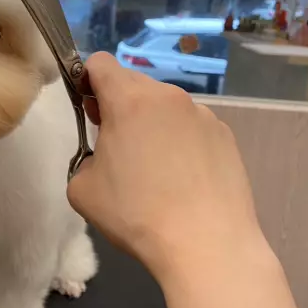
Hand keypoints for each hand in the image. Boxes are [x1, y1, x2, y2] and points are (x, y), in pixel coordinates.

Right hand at [68, 53, 261, 278]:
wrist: (205, 244)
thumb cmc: (135, 214)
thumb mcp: (82, 189)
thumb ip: (85, 157)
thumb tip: (105, 156)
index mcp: (129, 100)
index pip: (100, 63)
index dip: (87, 82)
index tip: (89, 114)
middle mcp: (168, 97)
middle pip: (133, 84)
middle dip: (118, 106)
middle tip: (116, 148)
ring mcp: (203, 115)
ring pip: (164, 107)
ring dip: (151, 125)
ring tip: (154, 172)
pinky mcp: (226, 137)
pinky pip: (191, 128)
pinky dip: (180, 143)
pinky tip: (182, 182)